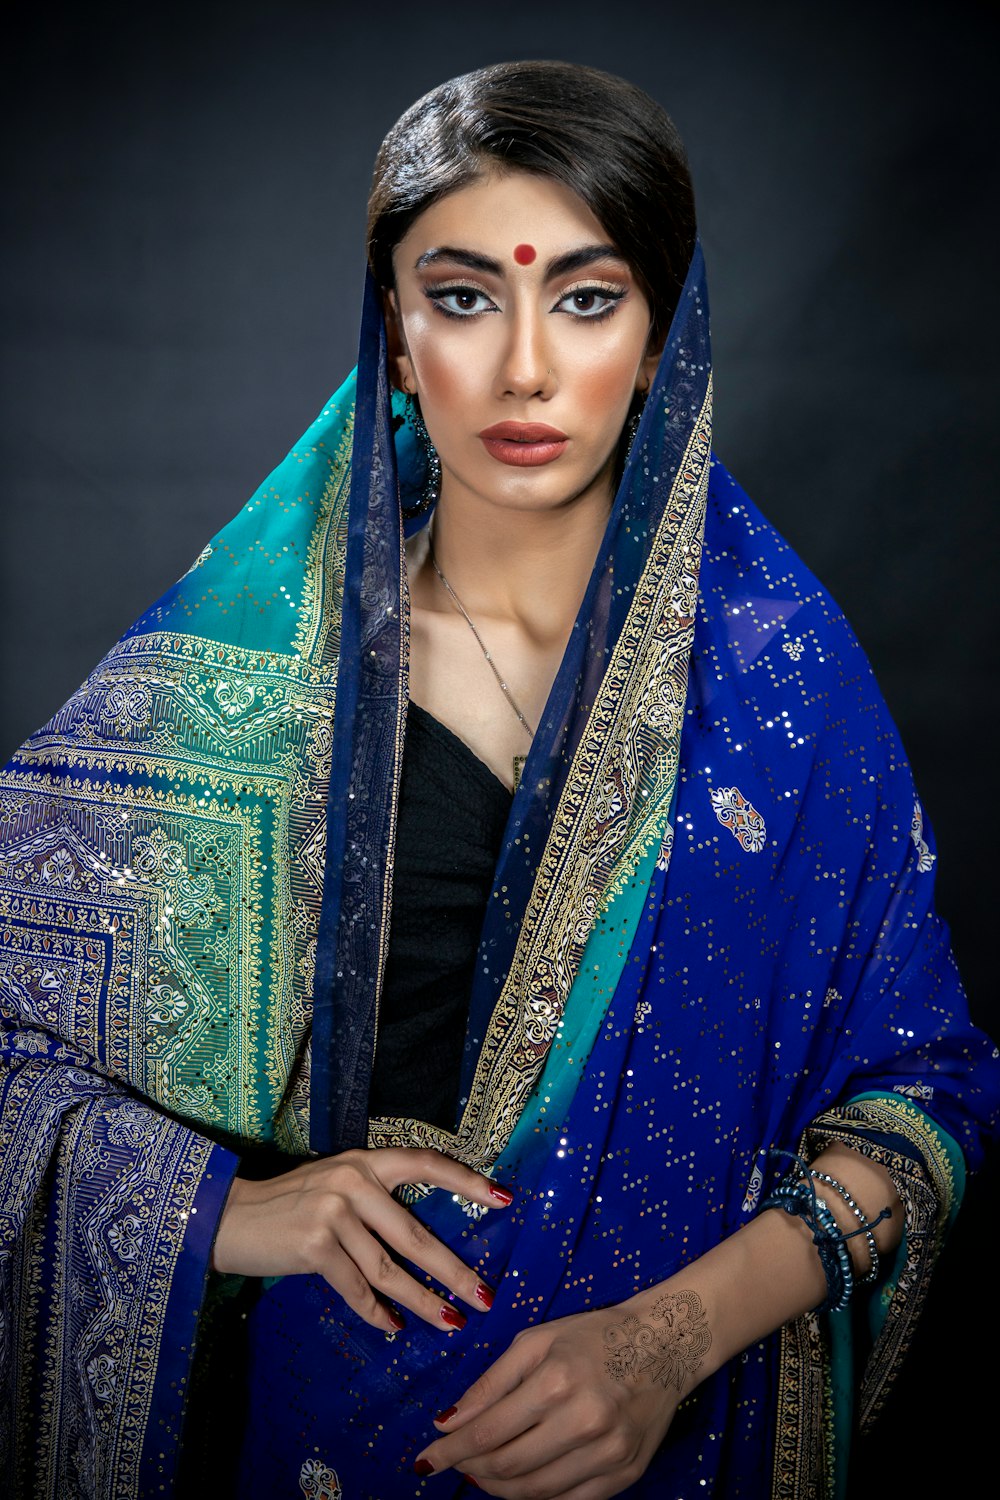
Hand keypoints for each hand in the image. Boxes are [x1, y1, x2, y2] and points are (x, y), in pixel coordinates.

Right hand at [211, 1146, 511, 1334]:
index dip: (466, 1180)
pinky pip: (356, 1288)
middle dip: (453, 1270)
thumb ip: (373, 1201)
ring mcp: (333, 1211)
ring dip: (422, 1301)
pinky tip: (392, 1327)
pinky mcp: (314, 1245)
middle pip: (416, 1234)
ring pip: (390, 1268)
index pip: (426, 1163)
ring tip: (450, 1323)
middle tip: (484, 1296)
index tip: (503, 1199)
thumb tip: (421, 1244)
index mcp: (365, 1161)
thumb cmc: (288, 1206)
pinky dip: (375, 1312)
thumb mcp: (334, 1186)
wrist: (229, 1217)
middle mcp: (354, 1180)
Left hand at [413, 1303, 687, 1498]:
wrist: (666, 1344)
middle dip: (471, 1470)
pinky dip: (538, 1498)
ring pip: (536, 1492)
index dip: (451, 1451)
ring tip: (482, 1474)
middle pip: (509, 1467)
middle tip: (453, 1464)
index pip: (489, 1431)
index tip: (424, 1460)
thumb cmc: (594, 1335)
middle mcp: (583, 1421)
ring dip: (499, 1489)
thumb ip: (491, 1381)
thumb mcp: (536, 1340)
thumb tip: (448, 1421)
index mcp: (556, 1381)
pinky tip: (522, 1482)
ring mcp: (608, 1453)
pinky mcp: (626, 1474)